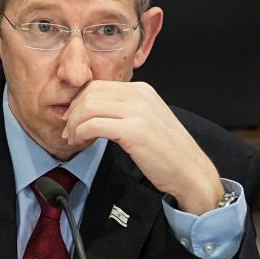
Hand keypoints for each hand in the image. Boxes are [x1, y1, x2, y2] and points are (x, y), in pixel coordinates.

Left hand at [62, 81, 222, 213]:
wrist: (191, 172)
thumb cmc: (167, 151)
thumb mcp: (146, 119)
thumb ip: (123, 109)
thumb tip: (90, 108)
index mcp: (142, 90)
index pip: (98, 86)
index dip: (78, 102)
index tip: (72, 118)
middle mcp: (140, 95)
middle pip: (90, 94)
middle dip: (73, 112)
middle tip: (69, 131)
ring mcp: (138, 111)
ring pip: (88, 108)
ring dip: (75, 124)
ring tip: (74, 139)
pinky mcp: (133, 130)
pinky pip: (94, 125)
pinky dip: (81, 133)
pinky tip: (81, 142)